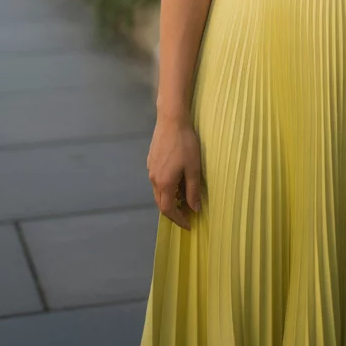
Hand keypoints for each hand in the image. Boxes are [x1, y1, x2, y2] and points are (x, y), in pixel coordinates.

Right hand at [147, 113, 202, 229]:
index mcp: (164, 183)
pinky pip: (157, 182)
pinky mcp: (151, 161)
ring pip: (158, 192)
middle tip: (187, 215)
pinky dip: (166, 189)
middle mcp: (154, 179)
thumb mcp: (193, 168)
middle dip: (173, 213)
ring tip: (184, 200)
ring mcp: (150, 170)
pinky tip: (176, 182)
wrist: (171, 120)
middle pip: (161, 203)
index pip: (169, 210)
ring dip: (169, 200)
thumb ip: (193, 190)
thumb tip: (195, 209)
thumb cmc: (185, 144)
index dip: (178, 220)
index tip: (189, 225)